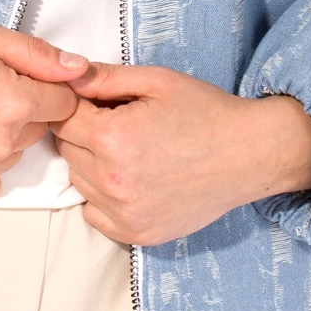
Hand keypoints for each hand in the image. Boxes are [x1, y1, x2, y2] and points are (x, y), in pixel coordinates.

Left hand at [52, 62, 310, 245]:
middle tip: (119, 124)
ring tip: (130, 150)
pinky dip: (101, 196)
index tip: (96, 102)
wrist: (248, 154)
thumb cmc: (204, 111)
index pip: (62, 118)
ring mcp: (124, 213)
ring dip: (91, 164)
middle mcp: (112, 180)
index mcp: (113, 137)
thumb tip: (64, 77)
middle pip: (67, 150)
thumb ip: (103, 78)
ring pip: (78, 182)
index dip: (75, 105)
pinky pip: (93, 213)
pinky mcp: (137, 234)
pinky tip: (130, 178)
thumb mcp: (155, 81)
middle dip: (83, 133)